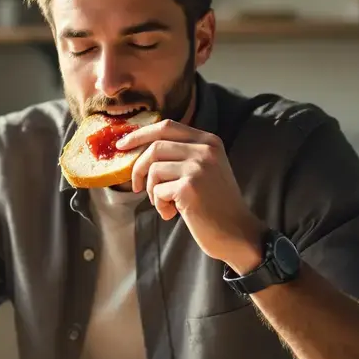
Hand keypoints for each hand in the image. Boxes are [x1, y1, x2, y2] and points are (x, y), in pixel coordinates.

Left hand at [116, 120, 264, 272]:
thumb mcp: (205, 170)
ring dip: (152, 190)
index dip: (140, 134)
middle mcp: (205, 149)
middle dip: (138, 167)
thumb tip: (140, 149)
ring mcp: (198, 167)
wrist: (237, 233)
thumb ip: (182, 155)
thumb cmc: (215, 205)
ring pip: (154, 169)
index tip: (121, 145)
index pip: (166, 126)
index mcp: (208, 141)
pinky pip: (158, 190)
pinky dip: (159, 205)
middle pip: (155, 146)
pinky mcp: (189, 187)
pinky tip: (171, 214)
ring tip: (164, 204)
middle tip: (135, 186)